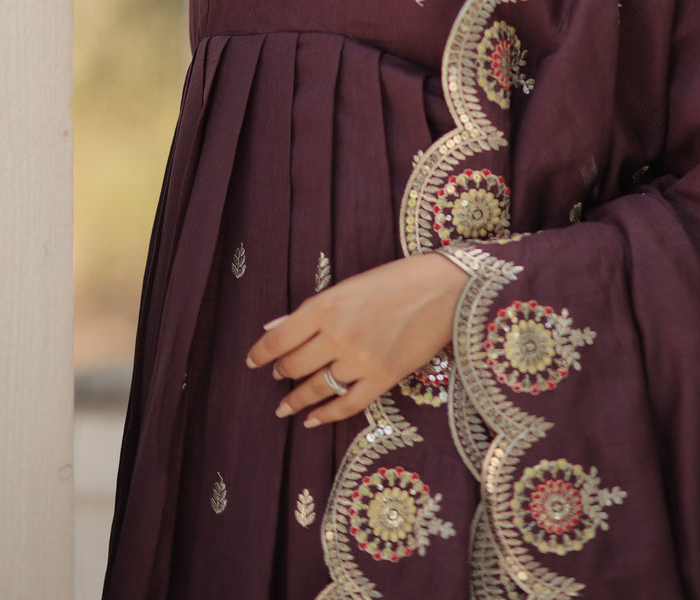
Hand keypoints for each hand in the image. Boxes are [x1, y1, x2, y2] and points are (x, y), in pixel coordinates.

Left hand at [245, 252, 467, 426]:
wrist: (447, 290)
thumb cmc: (398, 279)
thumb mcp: (349, 285)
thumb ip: (312, 309)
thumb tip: (275, 327)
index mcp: (327, 305)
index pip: (279, 337)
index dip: (261, 352)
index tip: (252, 360)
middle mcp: (338, 335)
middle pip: (294, 365)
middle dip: (281, 373)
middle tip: (276, 376)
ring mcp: (361, 360)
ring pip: (316, 388)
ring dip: (297, 399)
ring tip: (285, 407)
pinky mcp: (383, 379)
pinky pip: (347, 405)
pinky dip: (326, 416)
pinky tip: (313, 421)